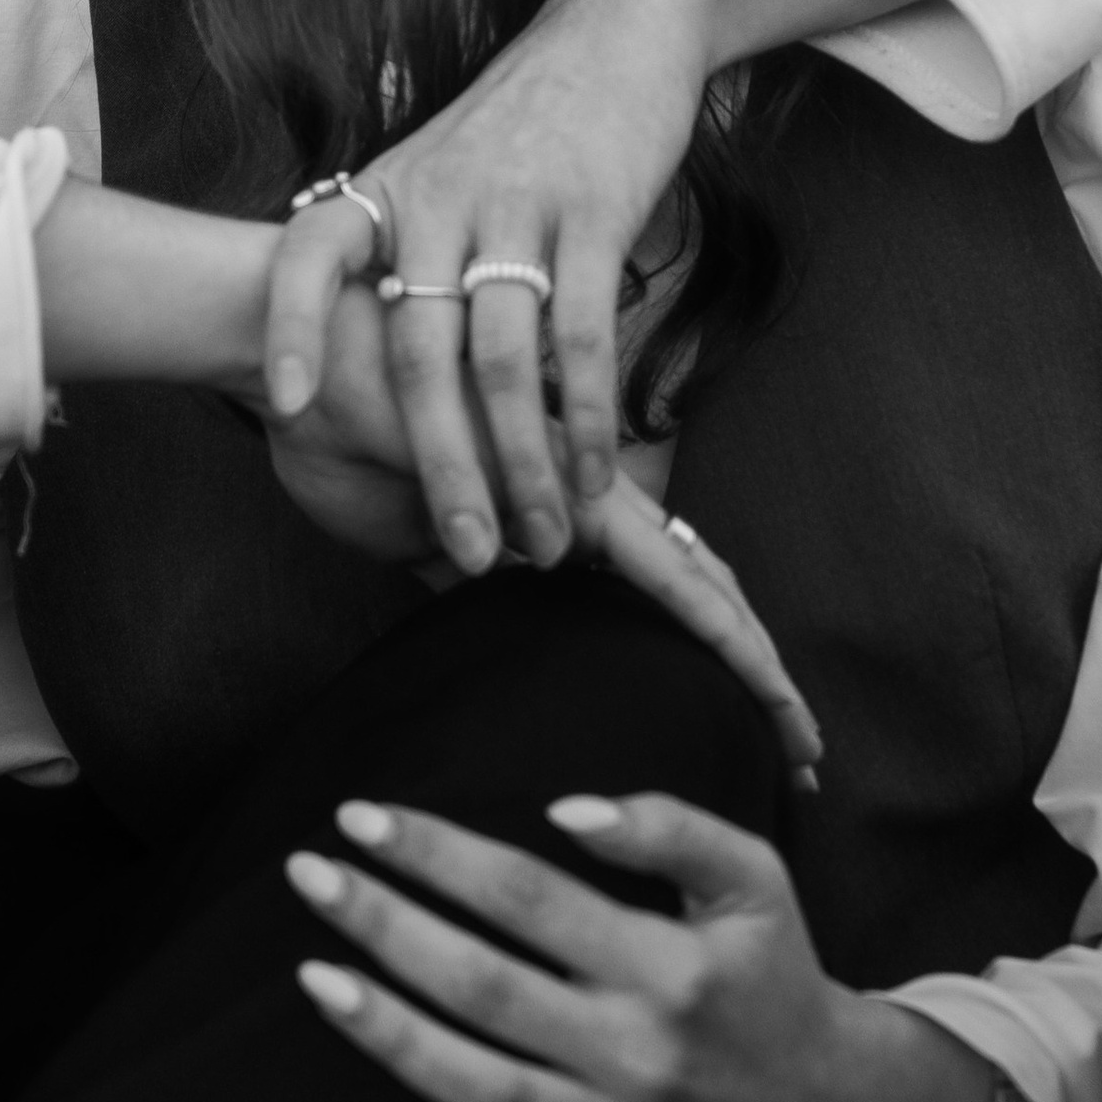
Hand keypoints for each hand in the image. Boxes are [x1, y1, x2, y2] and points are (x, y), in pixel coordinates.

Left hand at [262, 0, 926, 555]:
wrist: (614, 30)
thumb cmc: (520, 124)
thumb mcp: (435, 170)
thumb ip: (407, 257)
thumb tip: (372, 367)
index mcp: (386, 191)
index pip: (307, 254)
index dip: (286, 324)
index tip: (282, 405)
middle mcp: (437, 200)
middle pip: (418, 349)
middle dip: (437, 462)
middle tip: (461, 550)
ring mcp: (515, 207)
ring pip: (504, 360)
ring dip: (521, 461)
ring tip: (538, 539)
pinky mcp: (592, 214)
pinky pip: (583, 335)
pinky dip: (587, 415)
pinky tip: (593, 474)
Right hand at [266, 290, 816, 772]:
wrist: (295, 349)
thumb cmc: (341, 426)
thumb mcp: (404, 522)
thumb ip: (454, 552)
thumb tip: (481, 593)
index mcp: (548, 499)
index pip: (650, 579)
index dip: (705, 642)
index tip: (744, 719)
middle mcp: (576, 490)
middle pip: (698, 583)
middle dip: (755, 668)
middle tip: (806, 751)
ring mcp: (574, 485)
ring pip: (694, 580)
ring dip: (750, 659)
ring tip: (796, 735)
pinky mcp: (557, 485)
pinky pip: (649, 561)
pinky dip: (701, 618)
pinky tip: (741, 667)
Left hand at [288, 794, 995, 1101]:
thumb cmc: (777, 978)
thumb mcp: (754, 881)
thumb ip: (669, 826)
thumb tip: (564, 809)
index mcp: (671, 970)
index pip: (528, 897)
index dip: (439, 853)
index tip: (362, 817)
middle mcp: (641, 1059)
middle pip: (487, 987)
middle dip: (386, 926)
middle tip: (308, 874)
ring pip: (483, 1093)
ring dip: (390, 1037)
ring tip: (313, 980)